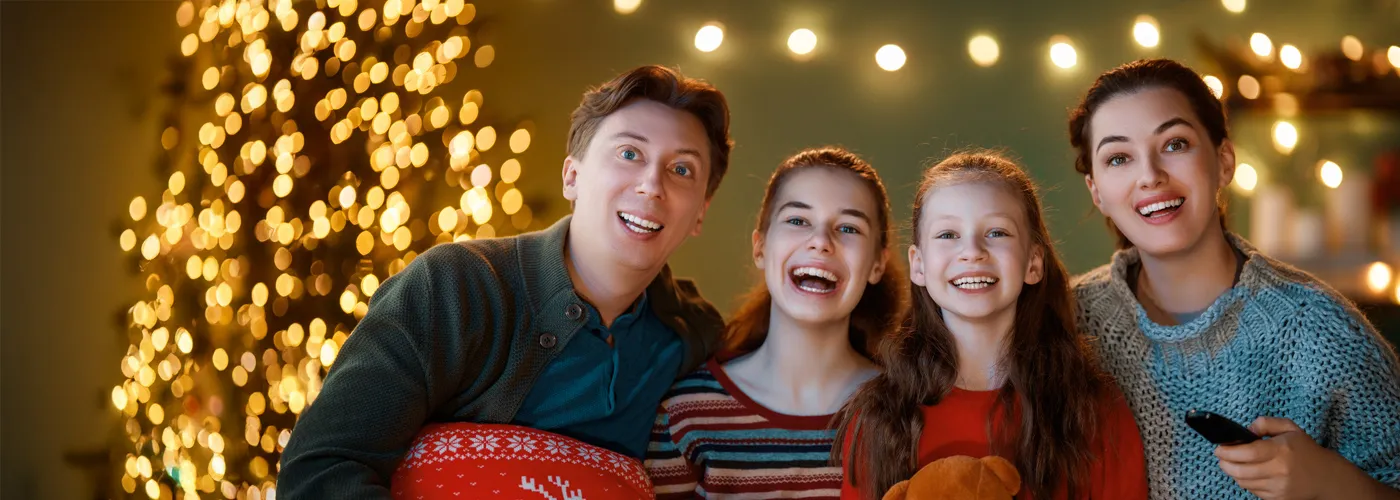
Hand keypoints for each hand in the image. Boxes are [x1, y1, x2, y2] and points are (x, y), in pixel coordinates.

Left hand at [1213, 416, 1339, 499]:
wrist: (1326, 477)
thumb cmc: (1305, 450)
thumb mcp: (1289, 428)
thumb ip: (1266, 423)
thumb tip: (1247, 429)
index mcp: (1282, 450)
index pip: (1247, 453)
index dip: (1228, 451)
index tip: (1219, 448)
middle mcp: (1280, 470)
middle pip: (1240, 471)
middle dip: (1224, 463)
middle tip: (1221, 456)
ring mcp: (1279, 487)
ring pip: (1244, 482)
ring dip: (1234, 473)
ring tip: (1234, 463)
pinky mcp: (1278, 498)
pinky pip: (1253, 491)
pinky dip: (1247, 482)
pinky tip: (1250, 473)